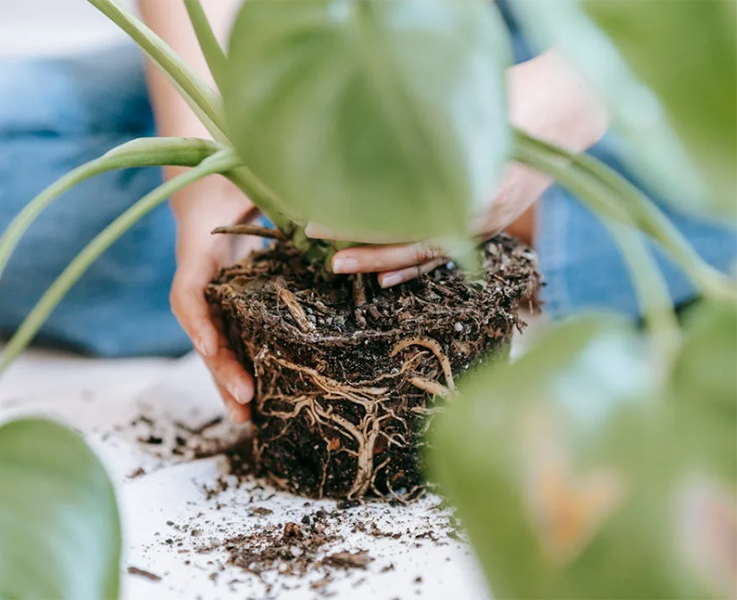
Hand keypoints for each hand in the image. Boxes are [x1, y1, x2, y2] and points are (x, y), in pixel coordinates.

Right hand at [170, 175, 259, 423]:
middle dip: (221, 369)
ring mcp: (214, 298)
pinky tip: (257, 399)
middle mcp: (201, 283)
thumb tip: (312, 210)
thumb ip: (268, 192)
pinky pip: (233, 340)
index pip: (188, 291)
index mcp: (197, 253)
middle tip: (243, 401)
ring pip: (217, 347)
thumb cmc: (228, 179)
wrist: (211, 187)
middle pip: (204, 333)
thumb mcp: (245, 177)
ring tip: (245, 419)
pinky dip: (243, 368)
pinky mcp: (230, 304)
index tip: (209, 346)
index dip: (197, 321)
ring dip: (229, 382)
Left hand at [307, 50, 608, 285]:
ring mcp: (483, 223)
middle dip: (361, 242)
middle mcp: (476, 212)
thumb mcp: (474, 114)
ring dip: (380, 260)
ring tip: (341, 263)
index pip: (402, 216)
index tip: (320, 219)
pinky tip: (387, 277)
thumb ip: (431, 139)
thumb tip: (370, 144)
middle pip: (409, 238)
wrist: (568, 111)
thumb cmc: (521, 102)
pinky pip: (444, 254)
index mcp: (471, 186)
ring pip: (423, 251)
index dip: (359, 222)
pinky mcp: (486, 224)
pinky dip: (413, 266)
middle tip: (318, 238)